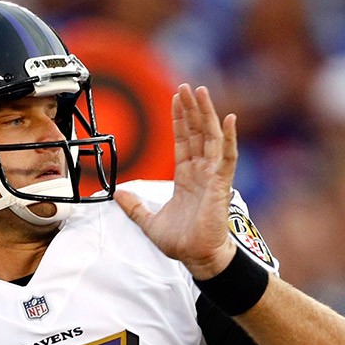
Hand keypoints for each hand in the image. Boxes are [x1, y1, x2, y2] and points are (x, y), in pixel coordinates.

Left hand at [115, 84, 238, 278]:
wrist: (197, 258)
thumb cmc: (181, 242)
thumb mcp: (148, 221)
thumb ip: (133, 206)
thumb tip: (116, 194)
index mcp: (187, 177)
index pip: (184, 140)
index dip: (180, 119)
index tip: (176, 98)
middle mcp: (201, 172)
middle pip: (197, 132)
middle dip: (191, 109)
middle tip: (186, 86)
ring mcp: (212, 176)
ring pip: (211, 137)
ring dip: (206, 114)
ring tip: (200, 91)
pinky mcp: (221, 184)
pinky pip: (227, 156)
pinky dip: (229, 137)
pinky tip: (228, 118)